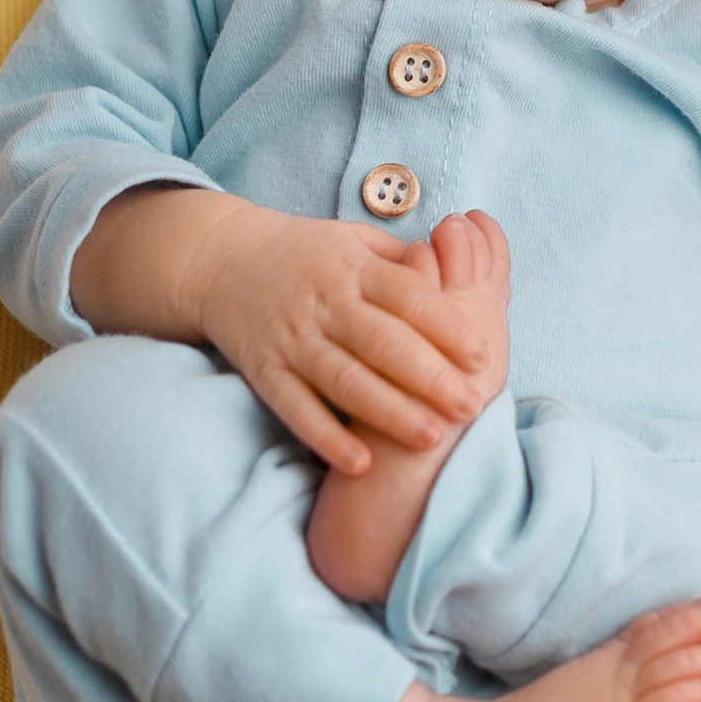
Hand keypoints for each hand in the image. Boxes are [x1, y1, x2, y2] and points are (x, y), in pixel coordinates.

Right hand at [183, 198, 510, 476]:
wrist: (219, 259)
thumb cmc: (302, 252)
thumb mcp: (351, 238)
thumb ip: (399, 261)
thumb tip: (456, 274)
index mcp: (352, 268)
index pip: (406, 296)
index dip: (445, 324)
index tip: (481, 354)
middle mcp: (324, 304)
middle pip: (382, 342)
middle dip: (430, 377)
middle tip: (471, 405)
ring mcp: (292, 339)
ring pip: (345, 380)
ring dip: (389, 412)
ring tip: (431, 439)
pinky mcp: (264, 370)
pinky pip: (296, 408)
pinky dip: (326, 436)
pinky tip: (359, 463)